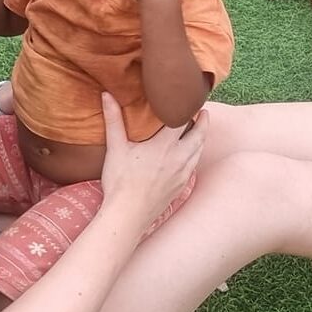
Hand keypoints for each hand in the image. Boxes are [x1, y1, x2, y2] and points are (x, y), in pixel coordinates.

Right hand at [98, 92, 206, 228]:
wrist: (128, 216)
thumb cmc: (120, 182)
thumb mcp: (115, 148)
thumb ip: (114, 120)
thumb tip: (107, 95)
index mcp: (164, 146)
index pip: (183, 120)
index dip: (188, 108)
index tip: (191, 99)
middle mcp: (179, 158)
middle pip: (199, 135)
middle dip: (203, 122)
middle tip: (204, 112)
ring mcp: (182, 174)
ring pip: (199, 151)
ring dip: (201, 139)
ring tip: (200, 130)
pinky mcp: (181, 187)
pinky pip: (194, 166)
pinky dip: (196, 155)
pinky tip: (190, 156)